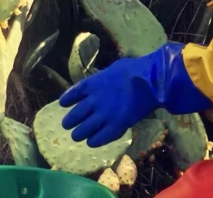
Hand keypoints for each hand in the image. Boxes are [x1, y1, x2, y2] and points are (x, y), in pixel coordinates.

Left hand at [59, 42, 212, 147]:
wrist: (149, 81)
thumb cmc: (134, 70)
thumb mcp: (113, 69)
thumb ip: (105, 78)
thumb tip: (104, 80)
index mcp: (93, 84)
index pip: (73, 94)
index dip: (66, 100)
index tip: (62, 104)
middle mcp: (93, 101)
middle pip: (75, 115)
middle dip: (69, 121)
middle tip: (66, 125)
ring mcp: (103, 115)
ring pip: (83, 130)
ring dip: (78, 133)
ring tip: (77, 136)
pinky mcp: (115, 126)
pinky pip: (99, 138)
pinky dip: (93, 141)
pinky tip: (91, 142)